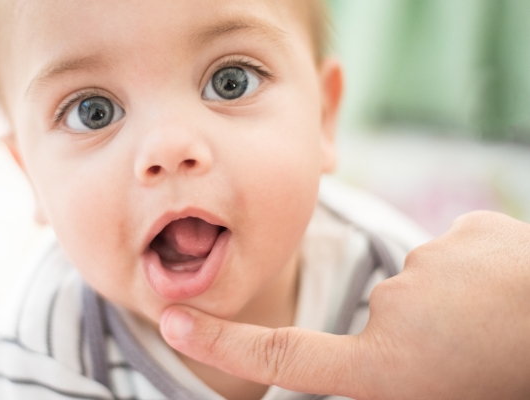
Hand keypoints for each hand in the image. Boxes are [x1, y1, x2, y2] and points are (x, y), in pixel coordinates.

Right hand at [160, 211, 529, 398]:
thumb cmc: (520, 377)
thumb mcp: (437, 397)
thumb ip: (386, 374)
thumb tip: (353, 354)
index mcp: (389, 369)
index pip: (285, 356)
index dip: (223, 341)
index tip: (174, 320)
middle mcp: (394, 313)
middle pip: (383, 317)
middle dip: (419, 332)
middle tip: (480, 352)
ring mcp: (429, 267)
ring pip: (425, 285)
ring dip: (454, 302)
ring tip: (504, 322)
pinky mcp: (466, 233)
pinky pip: (456, 253)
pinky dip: (478, 271)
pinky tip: (513, 290)